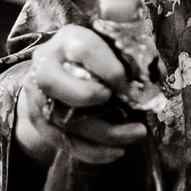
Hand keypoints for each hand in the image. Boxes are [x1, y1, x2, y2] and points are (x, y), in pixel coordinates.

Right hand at [13, 25, 147, 165]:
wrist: (65, 73)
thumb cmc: (100, 57)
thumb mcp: (116, 41)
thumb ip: (131, 39)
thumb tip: (151, 64)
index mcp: (69, 40)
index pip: (82, 48)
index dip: (107, 68)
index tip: (127, 83)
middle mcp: (47, 65)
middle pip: (50, 80)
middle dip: (84, 94)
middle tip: (111, 100)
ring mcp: (39, 95)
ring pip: (62, 118)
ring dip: (102, 131)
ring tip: (137, 133)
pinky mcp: (41, 121)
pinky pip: (63, 141)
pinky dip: (91, 151)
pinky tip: (117, 152)